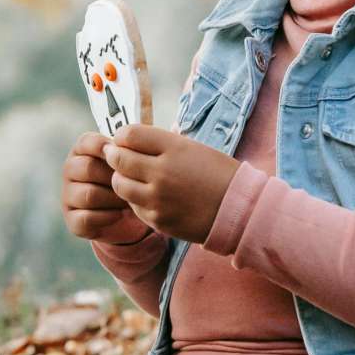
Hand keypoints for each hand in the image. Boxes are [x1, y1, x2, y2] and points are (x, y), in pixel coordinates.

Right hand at [62, 131, 155, 243]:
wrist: (123, 213)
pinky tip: (120, 214)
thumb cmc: (131, 177)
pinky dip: (107, 217)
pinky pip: (86, 218)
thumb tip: (175, 126)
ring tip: (130, 200)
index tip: (125, 154)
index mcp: (83, 150)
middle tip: (134, 182)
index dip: (105, 147)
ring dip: (113, 199)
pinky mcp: (72, 218)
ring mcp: (68, 194)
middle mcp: (71, 169)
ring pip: (88, 194)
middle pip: (87, 168)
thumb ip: (143, 144)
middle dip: (113, 177)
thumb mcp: (136, 159)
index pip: (86, 142)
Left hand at [101, 123, 239, 244]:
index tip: (124, 141)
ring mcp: (158, 199)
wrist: (239, 209)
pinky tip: (149, 196)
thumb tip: (125, 141)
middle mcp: (162, 172)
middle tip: (118, 156)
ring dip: (121, 179)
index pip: (129, 134)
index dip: (122, 136)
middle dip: (114, 156)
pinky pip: (133, 206)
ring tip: (133, 177)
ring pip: (119, 185)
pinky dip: (135, 200)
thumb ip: (158, 143)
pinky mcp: (157, 220)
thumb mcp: (190, 147)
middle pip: (118, 159)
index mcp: (173, 148)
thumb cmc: (216, 173)